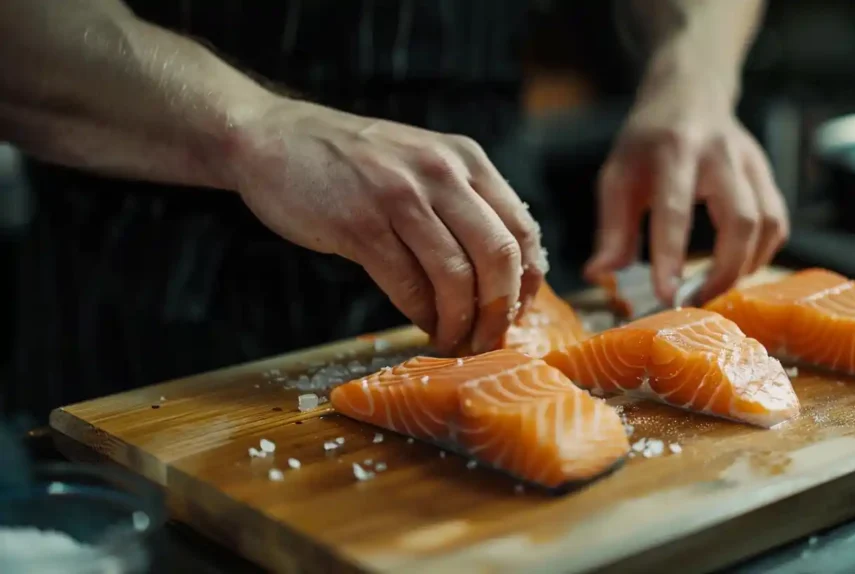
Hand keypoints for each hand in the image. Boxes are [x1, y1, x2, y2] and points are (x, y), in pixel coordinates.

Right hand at [230, 98, 546, 354]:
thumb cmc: (352, 164)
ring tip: (453, 340)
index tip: (519, 314)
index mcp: (465, 159)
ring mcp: (399, 197)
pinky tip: (423, 325)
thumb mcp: (421, 163)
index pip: (522, 229)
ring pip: (455, 277)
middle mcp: (440, 173)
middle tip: (489, 340)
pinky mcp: (359, 225)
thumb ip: (461, 203)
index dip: (528, 282)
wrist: (273, 139)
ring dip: (459, 322)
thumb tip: (500, 276)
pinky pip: (408, 285)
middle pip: (498, 257)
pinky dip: (422, 316)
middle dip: (499, 311)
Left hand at [584, 56, 788, 304]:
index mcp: (673, 150)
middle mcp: (720, 153)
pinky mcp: (768, 173)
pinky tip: (735, 268)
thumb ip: (612, 228)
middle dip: (723, 271)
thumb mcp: (617, 176)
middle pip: (741, 220)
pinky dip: (761, 254)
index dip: (670, 256)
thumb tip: (599, 275)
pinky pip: (778, 223)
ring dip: (744, 267)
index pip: (675, 210)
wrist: (689, 92)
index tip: (665, 295)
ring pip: (768, 224)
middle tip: (695, 300)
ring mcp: (751, 162)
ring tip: (713, 289)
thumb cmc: (647, 142)